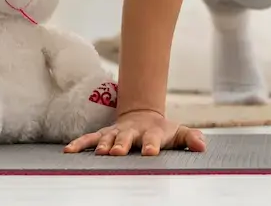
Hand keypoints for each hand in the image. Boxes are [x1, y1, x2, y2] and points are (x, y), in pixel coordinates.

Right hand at [64, 108, 205, 156]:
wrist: (142, 116)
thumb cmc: (161, 131)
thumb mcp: (178, 133)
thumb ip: (190, 138)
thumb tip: (202, 145)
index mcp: (151, 132)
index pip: (152, 139)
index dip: (151, 145)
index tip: (150, 153)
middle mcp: (131, 132)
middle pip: (126, 138)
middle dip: (121, 144)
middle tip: (118, 152)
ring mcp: (116, 133)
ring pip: (107, 138)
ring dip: (103, 145)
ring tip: (99, 153)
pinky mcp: (103, 136)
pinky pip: (90, 139)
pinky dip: (79, 144)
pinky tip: (69, 151)